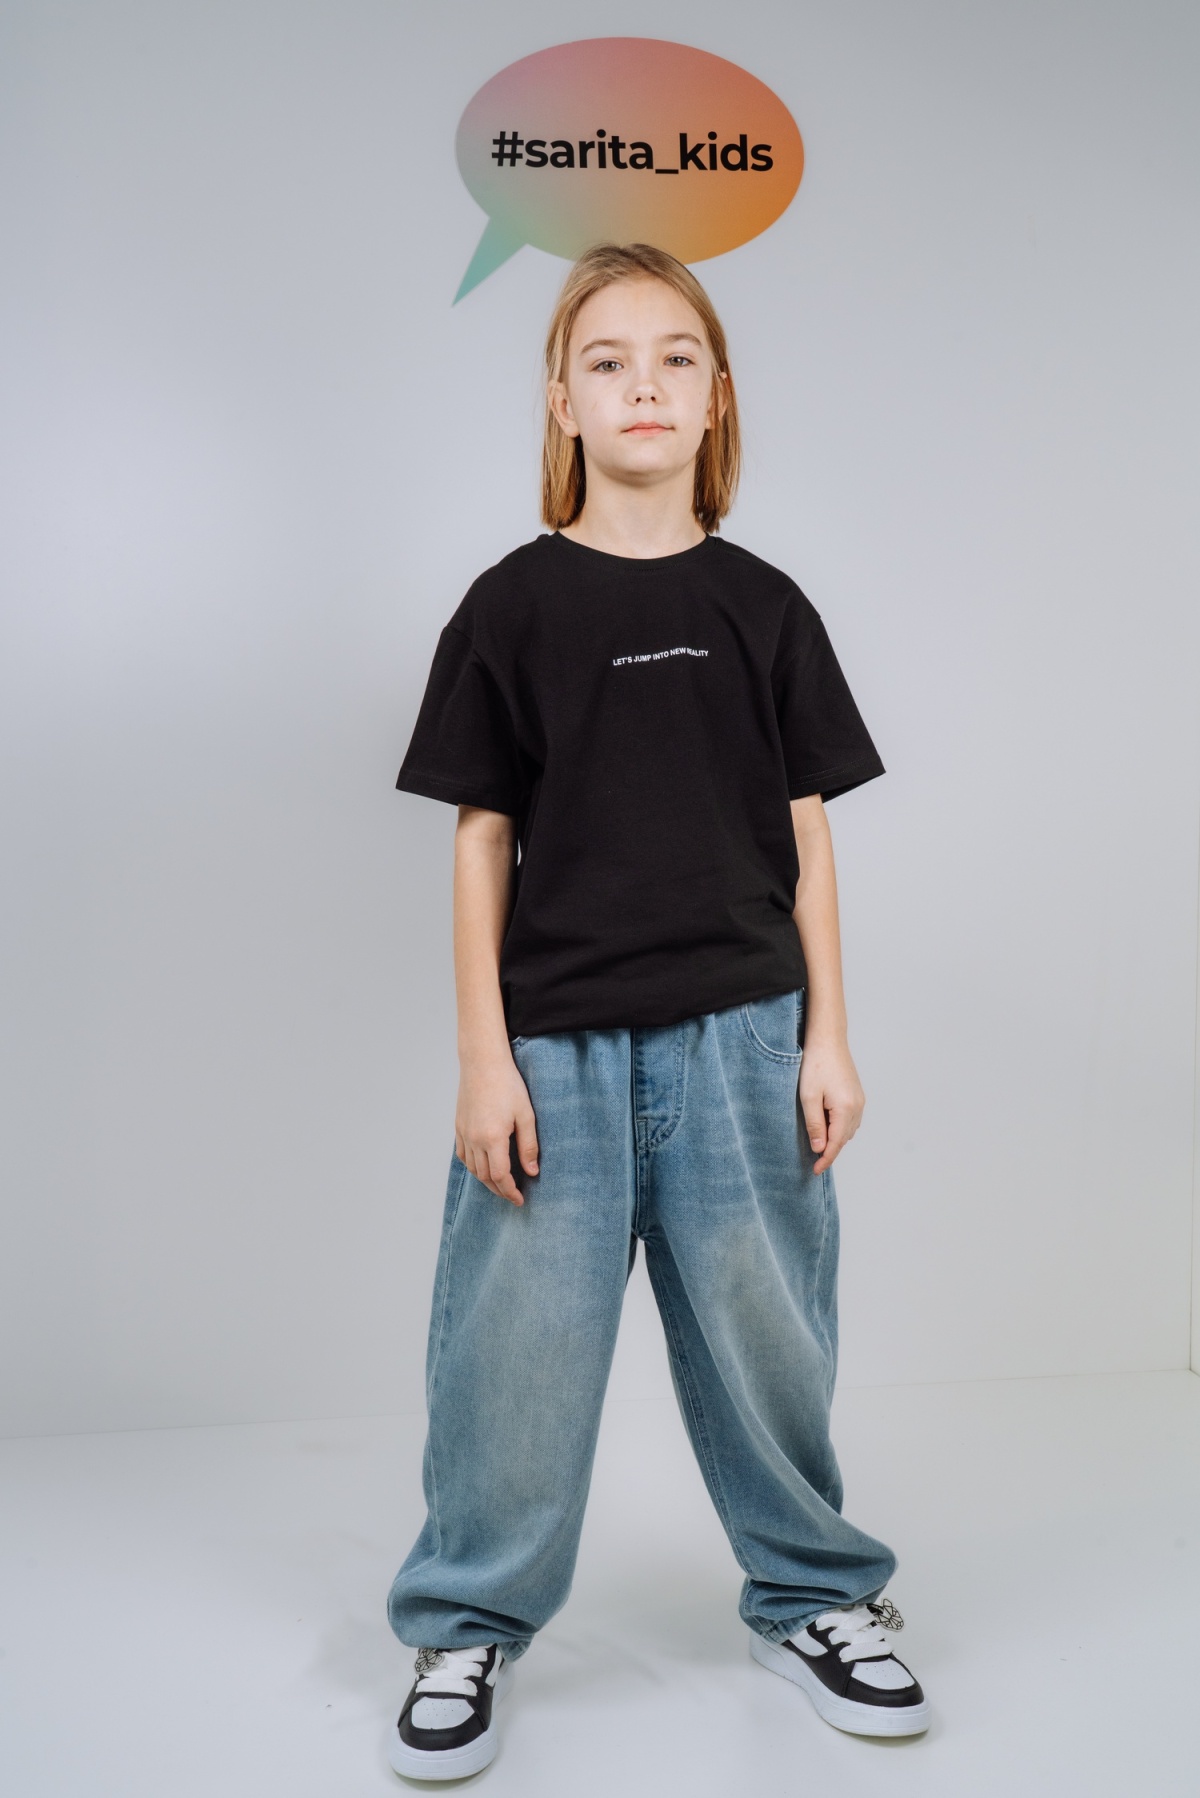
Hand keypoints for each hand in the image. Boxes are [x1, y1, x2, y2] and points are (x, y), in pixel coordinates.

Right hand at [455, 1051, 539, 1205]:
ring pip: (472, 1169)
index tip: (520, 1199)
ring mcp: (464, 1133)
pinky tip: (483, 1166)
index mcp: (493, 1138)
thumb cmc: (508, 1085)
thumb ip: (528, 1146)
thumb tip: (532, 1172)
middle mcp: (475, 1139)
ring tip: (500, 1184)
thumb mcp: (526, 1115)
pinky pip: (463, 1156)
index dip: (510, 1192)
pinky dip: (473, 1166)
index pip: (500, 1176)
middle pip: (485, 1177)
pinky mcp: (459, 1127)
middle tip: (513, 1196)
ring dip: (486, 1181)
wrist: (482, 1063)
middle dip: (499, 1190)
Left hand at [799, 1035, 864, 1172]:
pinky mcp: (857, 1094)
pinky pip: (850, 1119)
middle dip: (830, 1149)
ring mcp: (860, 1100)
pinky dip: (839, 1127)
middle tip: (812, 1159)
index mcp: (846, 1109)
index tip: (815, 1171)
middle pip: (844, 1138)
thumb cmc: (815, 1064)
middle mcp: (858, 1107)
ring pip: (848, 1129)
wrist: (828, 1040)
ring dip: (835, 1138)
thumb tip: (819, 1149)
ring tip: (817, 1142)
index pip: (836, 1143)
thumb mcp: (809, 1097)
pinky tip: (826, 1124)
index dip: (826, 1159)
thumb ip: (815, 1125)